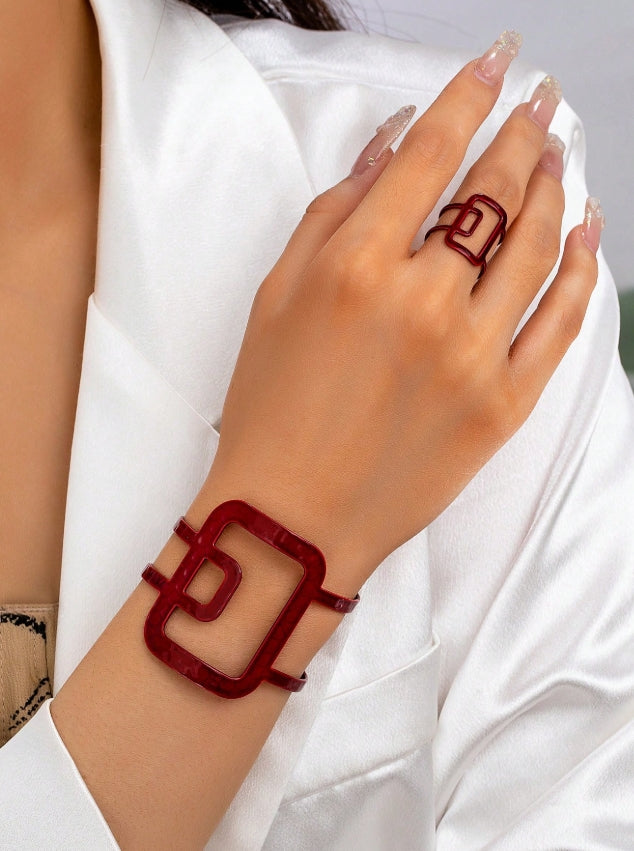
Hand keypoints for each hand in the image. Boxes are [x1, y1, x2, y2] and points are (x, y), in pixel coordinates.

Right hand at [203, 39, 599, 595]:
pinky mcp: (504, 406)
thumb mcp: (275, 297)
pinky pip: (563, 323)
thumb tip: (390, 141)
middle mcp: (423, 303)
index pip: (431, 155)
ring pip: (538, 248)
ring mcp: (473, 356)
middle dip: (523, 132)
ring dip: (554, 190)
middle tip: (539, 103)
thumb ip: (333, 211)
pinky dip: (583, 270)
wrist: (294, 516)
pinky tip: (588, 232)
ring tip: (558, 159)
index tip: (496, 62)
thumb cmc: (270, 409)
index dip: (469, 95)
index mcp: (355, 268)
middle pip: (494, 192)